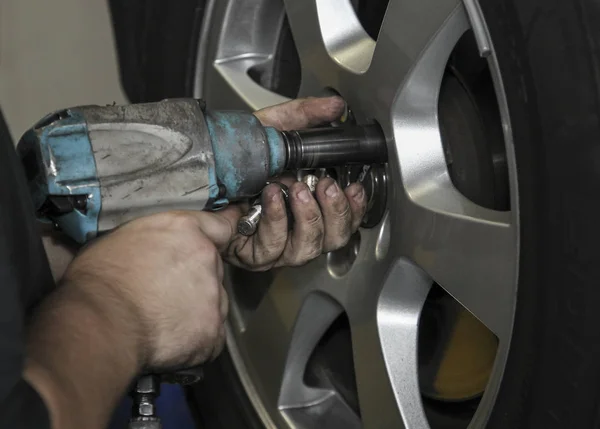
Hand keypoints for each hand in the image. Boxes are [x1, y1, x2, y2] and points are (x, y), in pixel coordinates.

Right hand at [60, 210, 232, 370]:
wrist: (98, 325)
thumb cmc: (98, 283)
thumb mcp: (122, 238)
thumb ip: (155, 239)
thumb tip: (155, 249)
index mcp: (184, 230)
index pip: (220, 225)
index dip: (220, 234)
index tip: (227, 235)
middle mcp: (206, 258)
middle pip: (213, 269)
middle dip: (197, 280)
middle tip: (165, 294)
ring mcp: (213, 296)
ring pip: (214, 303)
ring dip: (196, 311)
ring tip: (161, 321)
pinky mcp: (213, 331)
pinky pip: (210, 336)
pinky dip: (195, 341)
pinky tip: (169, 341)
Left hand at [217, 97, 367, 270]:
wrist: (197, 169)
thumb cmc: (232, 154)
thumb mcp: (272, 128)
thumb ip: (305, 117)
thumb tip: (335, 106)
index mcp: (304, 203)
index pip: (342, 218)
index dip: (353, 208)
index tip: (353, 187)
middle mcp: (293, 228)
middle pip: (332, 239)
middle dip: (335, 213)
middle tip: (325, 187)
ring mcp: (274, 245)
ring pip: (307, 250)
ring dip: (307, 218)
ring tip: (295, 190)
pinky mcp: (252, 254)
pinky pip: (273, 248)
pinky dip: (275, 220)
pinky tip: (270, 197)